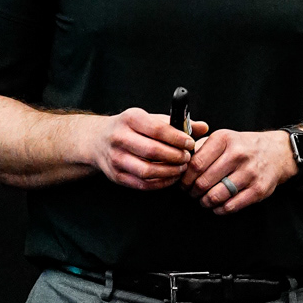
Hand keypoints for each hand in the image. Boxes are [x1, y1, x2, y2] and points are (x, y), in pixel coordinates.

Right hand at [78, 107, 208, 190]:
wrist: (98, 140)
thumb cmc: (131, 128)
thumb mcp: (149, 119)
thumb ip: (177, 123)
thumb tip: (204, 127)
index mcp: (130, 119)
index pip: (157, 129)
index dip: (177, 138)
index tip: (191, 143)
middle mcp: (119, 138)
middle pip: (153, 151)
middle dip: (175, 156)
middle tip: (188, 158)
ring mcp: (116, 158)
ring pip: (147, 171)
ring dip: (169, 172)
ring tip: (181, 168)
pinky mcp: (116, 176)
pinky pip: (142, 184)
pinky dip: (161, 183)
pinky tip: (171, 178)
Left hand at [183, 128, 297, 212]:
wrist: (277, 151)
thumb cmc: (244, 147)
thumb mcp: (224, 138)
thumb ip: (202, 148)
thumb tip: (182, 164)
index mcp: (224, 139)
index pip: (195, 163)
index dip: (185, 178)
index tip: (183, 183)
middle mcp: (237, 154)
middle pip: (203, 181)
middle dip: (193, 192)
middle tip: (192, 193)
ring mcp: (249, 172)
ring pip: (216, 196)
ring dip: (205, 202)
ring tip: (204, 200)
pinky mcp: (258, 189)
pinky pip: (232, 206)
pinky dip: (220, 209)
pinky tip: (218, 206)